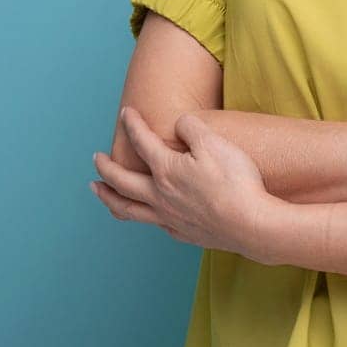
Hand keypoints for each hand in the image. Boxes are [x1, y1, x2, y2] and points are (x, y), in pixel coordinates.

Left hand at [90, 106, 281, 261]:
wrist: (251, 225)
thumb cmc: (235, 182)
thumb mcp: (214, 142)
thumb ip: (191, 128)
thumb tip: (179, 124)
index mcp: (166, 170)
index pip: (142, 142)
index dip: (132, 125)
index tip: (126, 113)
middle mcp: (160, 195)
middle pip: (122, 181)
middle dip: (106, 167)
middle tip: (96, 159)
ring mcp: (170, 217)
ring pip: (128, 209)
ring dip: (109, 197)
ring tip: (98, 191)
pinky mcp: (184, 233)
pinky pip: (153, 224)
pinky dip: (141, 216)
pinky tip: (146, 214)